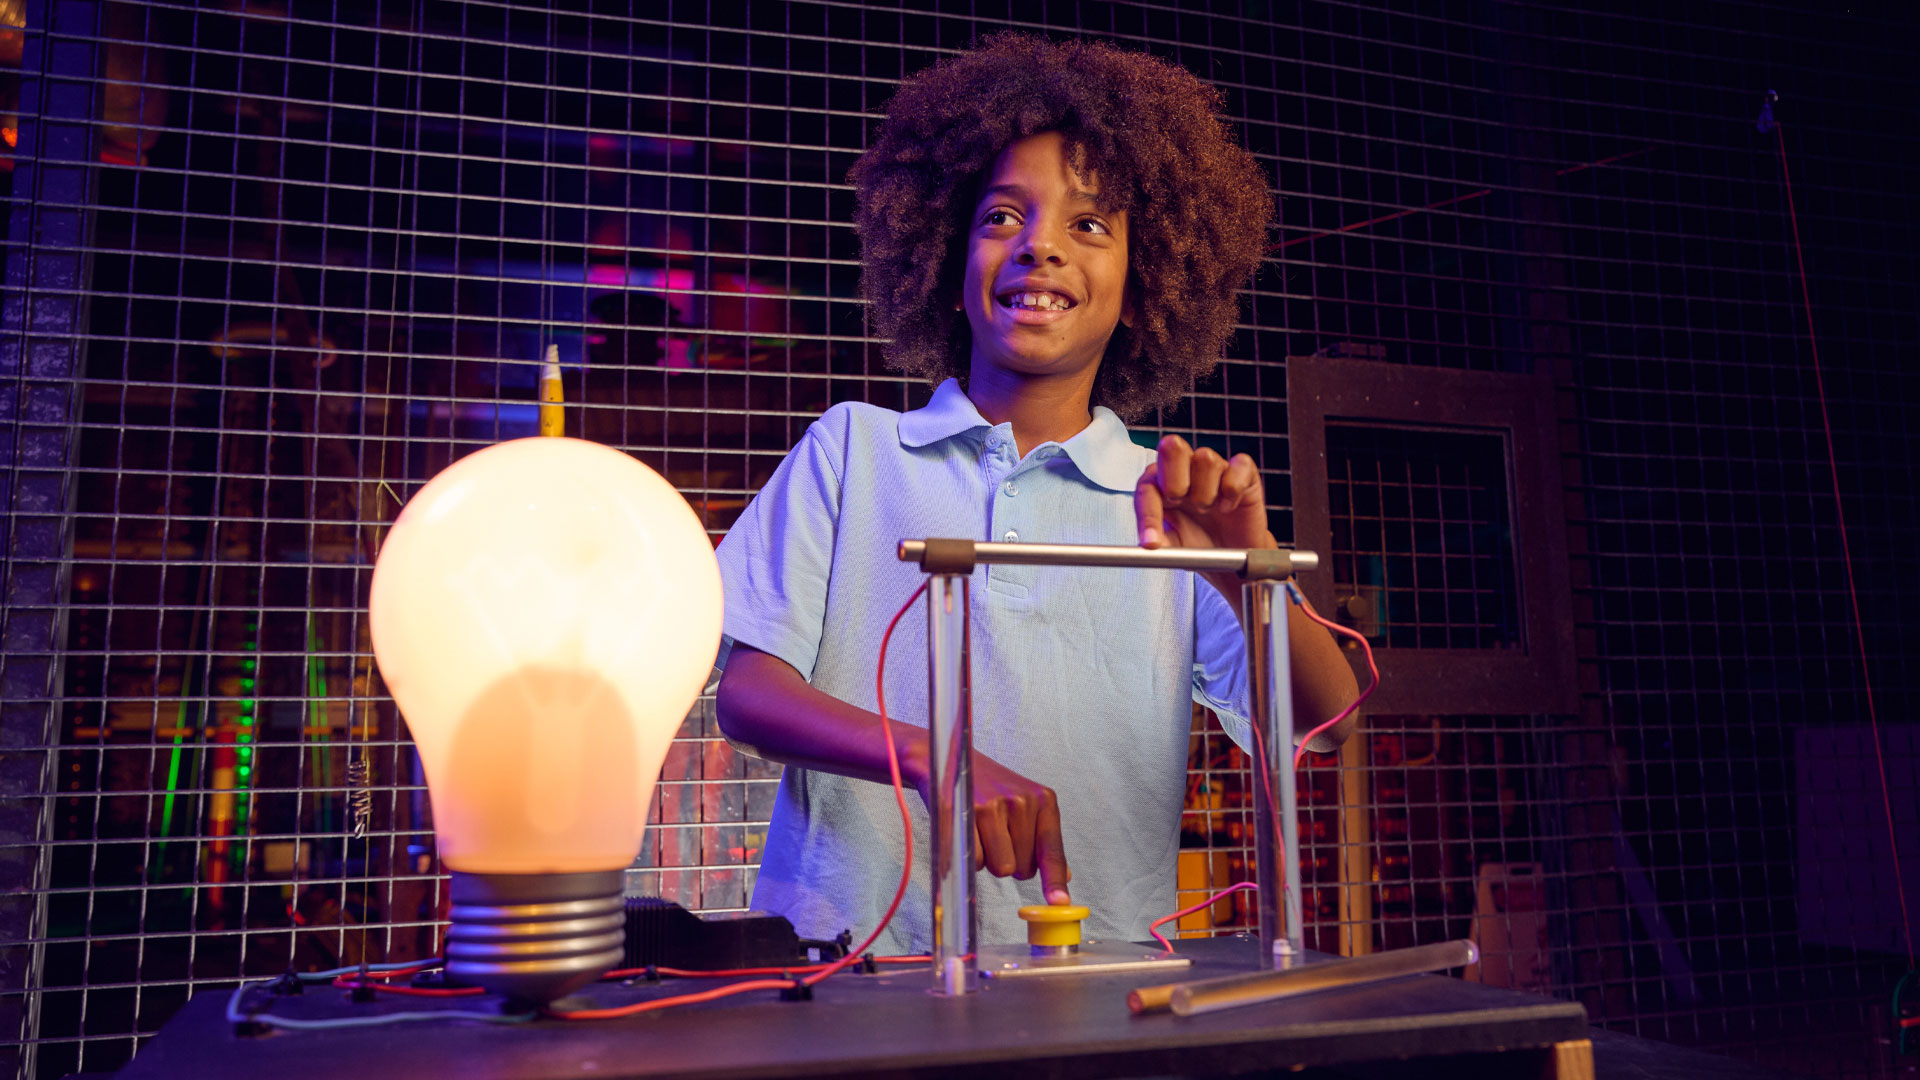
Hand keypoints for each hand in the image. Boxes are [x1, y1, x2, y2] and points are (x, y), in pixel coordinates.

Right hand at [918, 753, 1071, 904]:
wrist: (949, 757)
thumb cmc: (988, 786)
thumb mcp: (1024, 806)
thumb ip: (1043, 841)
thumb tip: (1064, 876)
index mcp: (1043, 800)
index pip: (1053, 850)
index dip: (1054, 880)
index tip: (1059, 903)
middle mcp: (1023, 801)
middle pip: (1023, 869)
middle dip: (1009, 861)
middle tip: (996, 834)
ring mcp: (995, 806)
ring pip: (1000, 868)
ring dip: (988, 860)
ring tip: (980, 832)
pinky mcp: (967, 812)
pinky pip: (974, 861)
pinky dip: (968, 856)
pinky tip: (966, 831)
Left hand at [1134, 434, 1274, 552]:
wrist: (1233, 555)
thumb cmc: (1201, 543)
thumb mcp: (1176, 546)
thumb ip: (1161, 543)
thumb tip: (1151, 543)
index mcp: (1161, 486)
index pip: (1146, 486)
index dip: (1147, 514)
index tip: (1151, 542)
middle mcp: (1185, 470)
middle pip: (1171, 447)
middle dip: (1174, 481)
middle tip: (1181, 505)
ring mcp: (1214, 468)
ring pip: (1205, 458)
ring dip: (1205, 492)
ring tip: (1208, 510)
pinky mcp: (1243, 472)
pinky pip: (1238, 465)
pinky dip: (1232, 490)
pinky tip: (1228, 507)